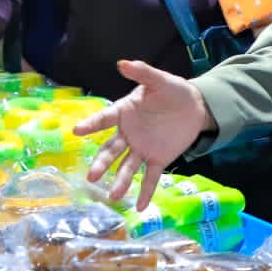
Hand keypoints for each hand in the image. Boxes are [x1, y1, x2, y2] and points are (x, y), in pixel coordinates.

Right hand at [75, 60, 214, 208]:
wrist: (195, 107)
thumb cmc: (173, 91)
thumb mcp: (160, 80)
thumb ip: (143, 73)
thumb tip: (123, 63)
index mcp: (125, 112)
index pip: (105, 118)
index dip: (91, 124)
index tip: (76, 130)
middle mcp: (128, 133)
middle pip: (111, 150)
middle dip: (102, 163)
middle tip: (92, 176)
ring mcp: (142, 148)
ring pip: (127, 166)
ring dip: (120, 181)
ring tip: (114, 196)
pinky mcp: (158, 159)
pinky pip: (150, 177)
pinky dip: (146, 192)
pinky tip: (140, 207)